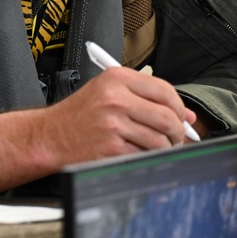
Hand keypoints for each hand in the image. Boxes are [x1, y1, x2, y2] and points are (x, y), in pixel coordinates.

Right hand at [40, 66, 197, 161]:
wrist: (49, 136)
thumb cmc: (79, 115)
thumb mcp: (108, 93)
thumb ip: (146, 98)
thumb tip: (187, 116)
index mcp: (116, 78)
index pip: (164, 90)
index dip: (179, 107)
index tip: (181, 117)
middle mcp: (116, 98)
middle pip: (167, 116)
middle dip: (178, 132)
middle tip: (176, 137)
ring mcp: (113, 124)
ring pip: (160, 140)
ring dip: (165, 148)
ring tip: (156, 148)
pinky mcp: (111, 148)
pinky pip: (144, 156)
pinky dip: (147, 158)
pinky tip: (139, 154)